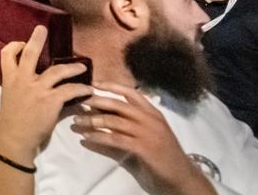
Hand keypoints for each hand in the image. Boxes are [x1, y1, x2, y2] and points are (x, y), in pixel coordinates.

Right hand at [0, 26, 91, 162]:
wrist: (15, 138)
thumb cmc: (11, 121)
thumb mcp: (10, 98)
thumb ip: (20, 86)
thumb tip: (35, 82)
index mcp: (10, 79)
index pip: (7, 54)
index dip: (15, 46)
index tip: (22, 44)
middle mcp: (23, 80)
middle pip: (30, 53)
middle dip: (36, 39)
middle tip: (42, 29)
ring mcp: (37, 89)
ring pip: (57, 70)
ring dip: (72, 68)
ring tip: (83, 67)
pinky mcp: (51, 100)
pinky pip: (70, 90)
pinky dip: (81, 90)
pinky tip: (88, 90)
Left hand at [71, 82, 212, 194]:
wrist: (181, 175)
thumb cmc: (163, 153)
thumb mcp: (150, 131)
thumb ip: (131, 121)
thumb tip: (104, 112)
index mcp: (153, 112)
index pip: (130, 92)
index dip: (111, 86)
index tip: (93, 84)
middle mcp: (150, 118)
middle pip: (118, 104)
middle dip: (96, 102)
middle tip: (78, 103)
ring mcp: (148, 133)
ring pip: (114, 121)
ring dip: (92, 121)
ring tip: (77, 122)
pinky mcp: (143, 148)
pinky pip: (115, 139)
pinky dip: (98, 138)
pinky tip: (87, 138)